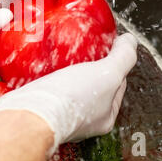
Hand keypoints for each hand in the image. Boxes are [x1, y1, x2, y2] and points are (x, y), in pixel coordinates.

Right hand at [0, 33, 137, 154]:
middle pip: (90, 83)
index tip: (106, 46)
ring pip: (66, 84)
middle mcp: (83, 119)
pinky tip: (42, 62)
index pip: (117, 84)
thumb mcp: (108, 74)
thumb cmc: (71, 100)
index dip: (114, 62)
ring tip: (60, 52)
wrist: (31, 114)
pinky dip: (45, 73)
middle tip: (81, 47)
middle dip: (86, 65)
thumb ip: (123, 57)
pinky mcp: (39, 106)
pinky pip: (45, 85)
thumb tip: (130, 42)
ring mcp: (59, 113)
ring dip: (63, 68)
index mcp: (105, 117)